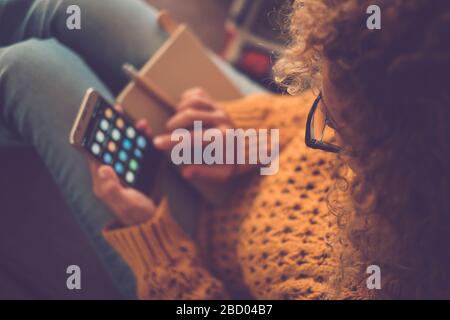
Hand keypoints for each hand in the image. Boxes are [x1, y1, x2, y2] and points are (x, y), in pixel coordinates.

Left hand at [90, 112, 155, 226]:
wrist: (152, 223)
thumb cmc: (135, 214)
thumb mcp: (123, 202)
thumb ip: (112, 187)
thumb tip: (103, 167)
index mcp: (102, 179)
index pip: (94, 152)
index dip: (95, 134)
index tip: (98, 119)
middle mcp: (111, 172)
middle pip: (110, 145)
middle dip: (114, 128)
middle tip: (117, 111)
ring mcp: (125, 171)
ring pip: (125, 146)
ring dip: (131, 133)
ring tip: (140, 122)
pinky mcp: (137, 171)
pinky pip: (138, 152)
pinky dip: (142, 141)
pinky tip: (148, 134)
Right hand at [152, 87, 242, 181]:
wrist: (254, 142)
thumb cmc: (236, 159)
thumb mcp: (224, 172)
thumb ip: (204, 173)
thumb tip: (185, 172)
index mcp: (222, 138)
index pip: (191, 138)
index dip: (171, 141)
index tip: (156, 143)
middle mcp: (221, 120)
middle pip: (188, 115)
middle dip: (173, 125)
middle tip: (170, 134)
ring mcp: (219, 108)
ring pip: (191, 102)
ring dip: (179, 112)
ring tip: (178, 124)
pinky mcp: (217, 102)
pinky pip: (197, 94)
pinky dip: (186, 99)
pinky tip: (184, 110)